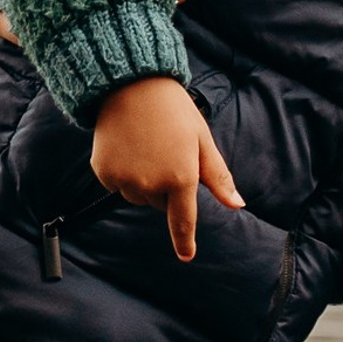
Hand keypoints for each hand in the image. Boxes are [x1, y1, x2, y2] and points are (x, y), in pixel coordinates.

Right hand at [89, 75, 242, 262]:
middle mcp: (150, 185)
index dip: (185, 241)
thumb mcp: (202, 140)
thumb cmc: (175, 111)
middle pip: (161, 203)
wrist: (131, 85)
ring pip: (139, 195)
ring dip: (145, 181)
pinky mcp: (104, 174)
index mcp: (180, 177)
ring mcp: (124, 181)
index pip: (183, 220)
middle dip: (167, 185)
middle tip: (167, 151)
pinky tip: (127, 147)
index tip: (187, 256)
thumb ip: (217, 176)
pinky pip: (118, 185)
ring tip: (147, 145)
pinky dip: (123, 173)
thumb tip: (238, 204)